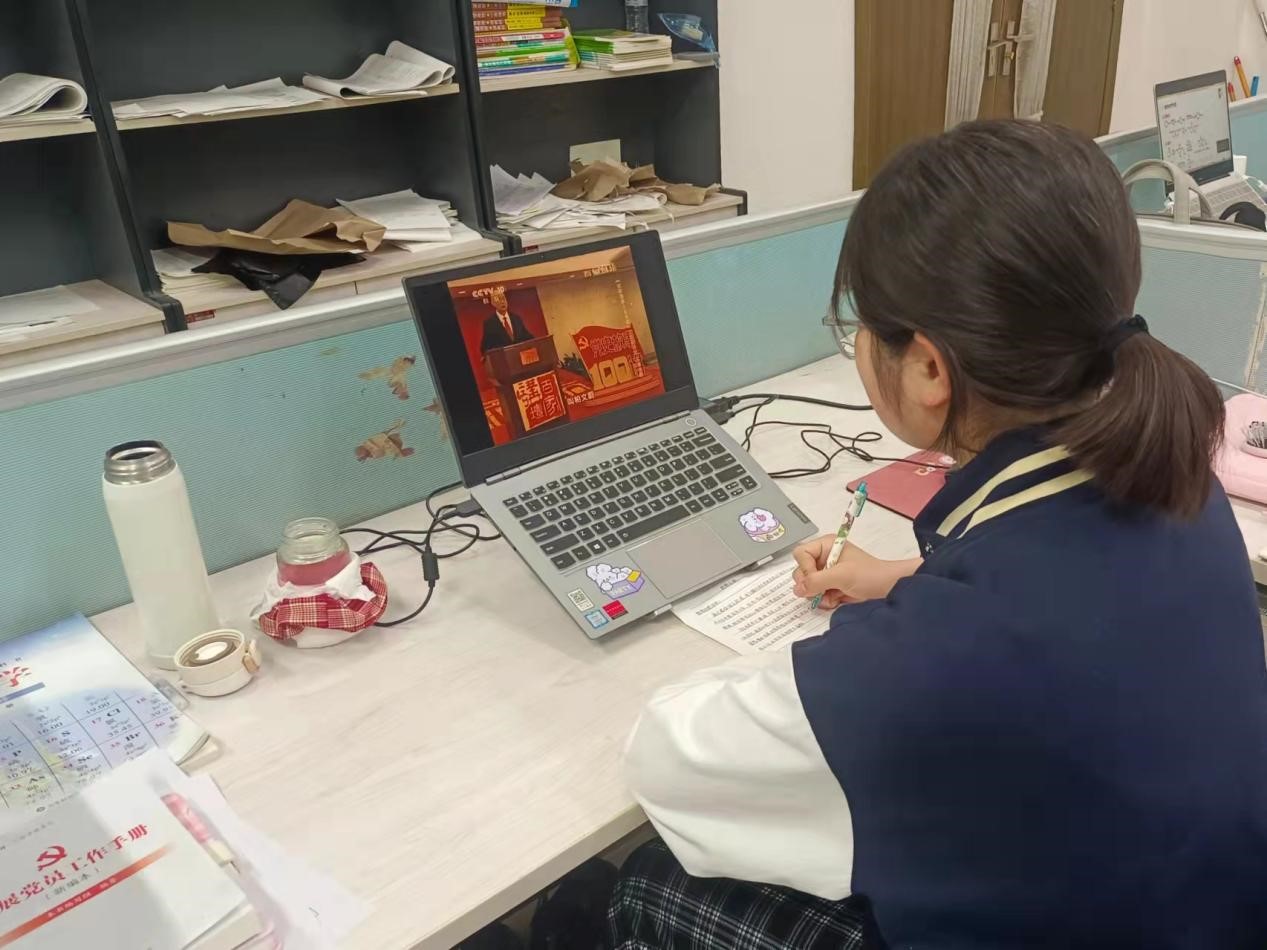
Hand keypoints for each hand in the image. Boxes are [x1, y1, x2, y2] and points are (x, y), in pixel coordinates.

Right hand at [791, 536, 920, 609]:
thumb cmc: (870, 575)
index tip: (816, 578)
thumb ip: (817, 580)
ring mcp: (827, 574)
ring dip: (818, 594)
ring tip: (834, 595)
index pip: (801, 554)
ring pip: (807, 586)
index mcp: (826, 546)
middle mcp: (823, 558)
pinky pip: (816, 595)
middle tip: (824, 589)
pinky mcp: (831, 587)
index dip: (805, 568)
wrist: (889, 589)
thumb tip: (797, 589)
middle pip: (800, 571)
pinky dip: (824, 600)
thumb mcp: (842, 575)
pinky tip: (837, 599)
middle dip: (811, 584)